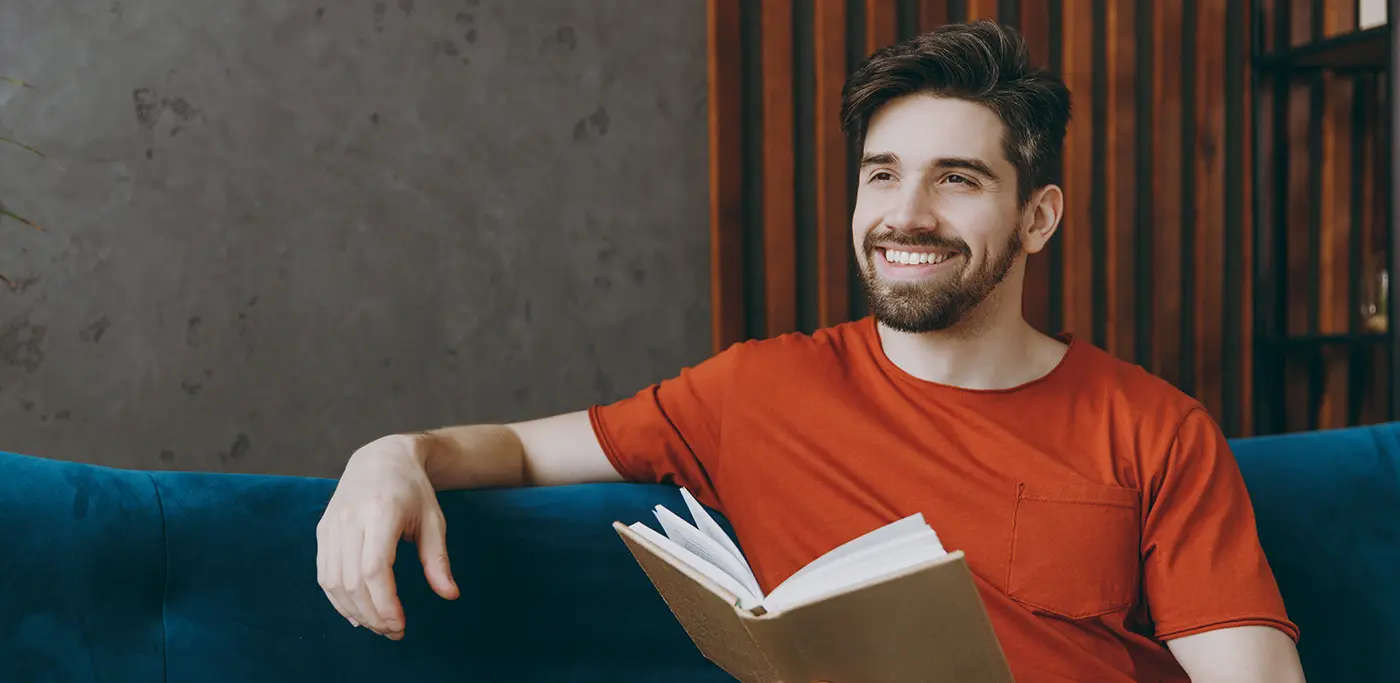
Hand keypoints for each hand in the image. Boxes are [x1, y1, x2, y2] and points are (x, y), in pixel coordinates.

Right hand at [316, 434, 459, 638]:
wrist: (381, 458)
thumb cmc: (413, 491)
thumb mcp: (434, 520)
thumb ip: (438, 559)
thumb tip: (450, 595)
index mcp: (381, 511)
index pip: (374, 568)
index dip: (384, 603)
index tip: (401, 625)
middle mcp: (350, 518)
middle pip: (352, 581)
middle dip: (373, 614)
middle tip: (394, 632)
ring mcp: (332, 524)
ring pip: (334, 582)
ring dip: (355, 612)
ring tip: (379, 626)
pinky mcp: (322, 531)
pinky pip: (324, 574)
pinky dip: (337, 599)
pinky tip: (357, 614)